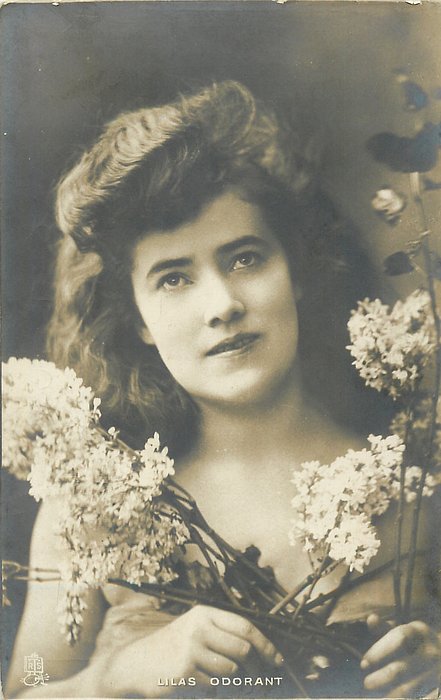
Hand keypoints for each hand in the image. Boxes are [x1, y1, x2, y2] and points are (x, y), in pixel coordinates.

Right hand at [104, 605, 283, 696]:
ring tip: (213, 677)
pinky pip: (213, 686)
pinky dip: (210, 689)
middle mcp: (199, 627)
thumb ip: (223, 635)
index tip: (278, 661)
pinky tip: (195, 683)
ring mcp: (191, 649)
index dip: (266, 645)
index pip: (245, 627)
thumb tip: (262, 651)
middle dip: (255, 668)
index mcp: (204, 614)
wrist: (135, 664)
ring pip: (231, 670)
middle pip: (243, 650)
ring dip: (230, 681)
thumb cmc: (171, 648)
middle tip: (258, 680)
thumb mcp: (195, 629)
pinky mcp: (185, 672)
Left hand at [361, 615, 440, 697]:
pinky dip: (398, 697)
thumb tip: (371, 619)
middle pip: (401, 668)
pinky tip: (387, 697)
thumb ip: (384, 628)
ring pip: (408, 687)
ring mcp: (433, 670)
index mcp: (419, 631)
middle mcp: (428, 651)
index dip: (379, 650)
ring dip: (389, 693)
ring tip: (374, 694)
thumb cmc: (416, 640)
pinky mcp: (435, 684)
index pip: (399, 638)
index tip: (364, 662)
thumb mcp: (403, 630)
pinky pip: (415, 695)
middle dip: (381, 677)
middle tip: (367, 683)